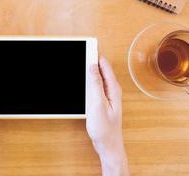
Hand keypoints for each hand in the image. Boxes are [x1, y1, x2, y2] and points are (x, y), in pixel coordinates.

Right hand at [86, 57, 128, 175]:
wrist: (108, 144)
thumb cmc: (104, 128)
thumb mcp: (97, 104)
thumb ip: (95, 84)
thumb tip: (93, 67)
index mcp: (113, 89)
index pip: (104, 65)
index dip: (95, 56)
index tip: (86, 48)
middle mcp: (112, 90)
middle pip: (102, 69)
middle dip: (92, 61)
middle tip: (80, 54)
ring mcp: (108, 95)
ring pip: (98, 77)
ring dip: (90, 70)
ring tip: (80, 63)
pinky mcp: (103, 100)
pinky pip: (96, 85)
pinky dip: (89, 80)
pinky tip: (83, 81)